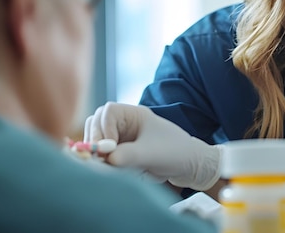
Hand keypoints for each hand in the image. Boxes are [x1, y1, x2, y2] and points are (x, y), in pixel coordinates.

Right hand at [84, 102, 221, 190]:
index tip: (108, 148)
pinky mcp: (118, 153)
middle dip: (95, 141)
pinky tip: (115, 171)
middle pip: (95, 124)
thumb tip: (104, 158)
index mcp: (133, 114)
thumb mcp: (152, 154)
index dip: (103, 129)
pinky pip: (101, 156)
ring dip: (98, 154)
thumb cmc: (175, 153)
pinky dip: (103, 164)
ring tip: (111, 167)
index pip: (107, 112)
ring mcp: (119, 138)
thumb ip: (128, 155)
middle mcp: (123, 124)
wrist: (188, 166)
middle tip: (101, 160)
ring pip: (95, 141)